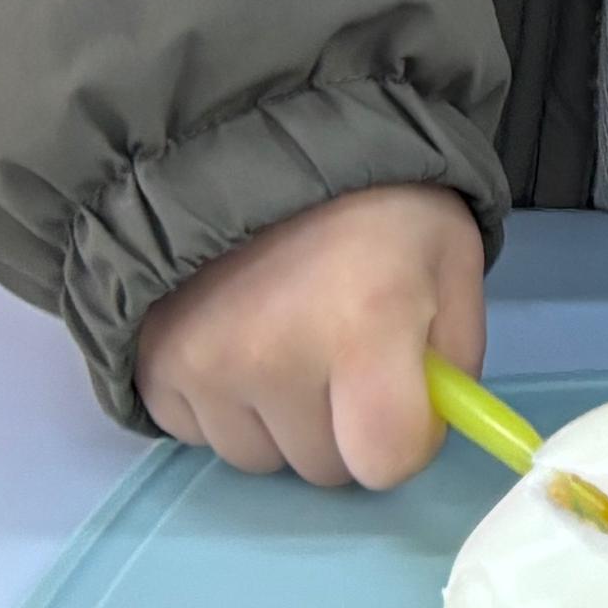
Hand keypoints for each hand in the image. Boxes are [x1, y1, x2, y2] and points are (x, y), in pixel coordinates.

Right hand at [131, 181, 483, 490]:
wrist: (261, 141)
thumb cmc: (375, 203)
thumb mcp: (451, 260)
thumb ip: (455, 358)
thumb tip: (423, 436)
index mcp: (363, 323)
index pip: (384, 459)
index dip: (405, 438)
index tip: (403, 397)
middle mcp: (273, 355)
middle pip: (324, 466)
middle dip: (347, 426)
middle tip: (347, 351)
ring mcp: (203, 366)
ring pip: (261, 458)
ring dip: (283, 420)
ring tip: (291, 336)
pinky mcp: (153, 368)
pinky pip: (202, 436)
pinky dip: (227, 407)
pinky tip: (242, 339)